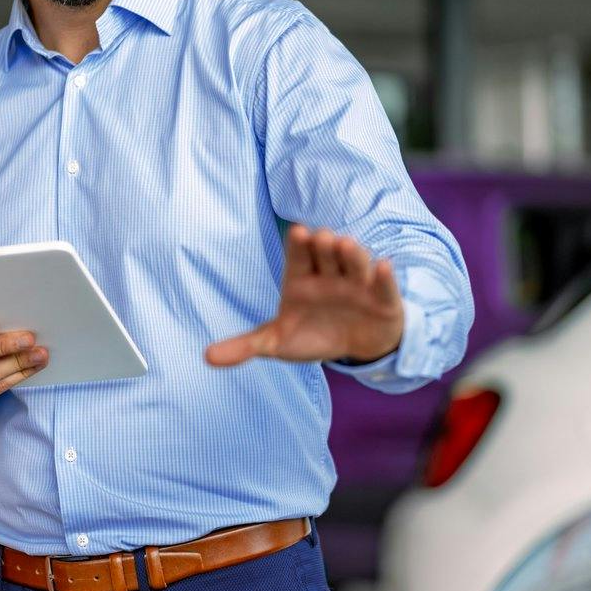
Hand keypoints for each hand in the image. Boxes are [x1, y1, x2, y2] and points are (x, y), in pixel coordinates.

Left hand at [205, 225, 403, 367]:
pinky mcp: (382, 299)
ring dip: (352, 254)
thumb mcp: (277, 342)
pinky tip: (383, 267)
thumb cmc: (313, 336)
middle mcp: (330, 275)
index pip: (299, 256)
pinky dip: (384, 277)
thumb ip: (245, 345)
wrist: (356, 347)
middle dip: (325, 245)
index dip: (299, 245)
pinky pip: (384, 285)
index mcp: (302, 279)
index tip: (299, 233)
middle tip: (322, 239)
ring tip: (347, 246)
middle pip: (327, 253)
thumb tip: (206, 358)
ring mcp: (357, 284)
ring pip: (355, 263)